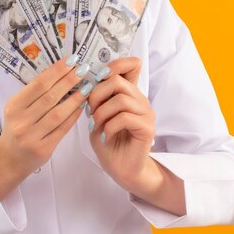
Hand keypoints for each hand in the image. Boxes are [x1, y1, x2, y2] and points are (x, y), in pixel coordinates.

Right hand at [0, 56, 86, 197]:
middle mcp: (21, 121)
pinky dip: (74, 116)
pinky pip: (62, 129)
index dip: (56, 71)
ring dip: (75, 98)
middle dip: (69, 81)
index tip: (71, 61)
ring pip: (58, 114)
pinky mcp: (43, 148)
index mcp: (14, 106)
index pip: (38, 84)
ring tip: (88, 87)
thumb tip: (59, 72)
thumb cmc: (17, 127)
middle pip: (50, 97)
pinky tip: (82, 105)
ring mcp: (32, 136)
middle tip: (83, 69)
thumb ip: (35, 94)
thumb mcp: (18, 108)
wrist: (10, 158)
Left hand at [86, 57, 185, 214]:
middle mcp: (140, 100)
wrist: (120, 169)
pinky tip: (106, 136)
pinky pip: (125, 118)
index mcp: (128, 93)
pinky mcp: (147, 128)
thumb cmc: (107, 141)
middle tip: (91, 113)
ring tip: (97, 126)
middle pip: (117, 81)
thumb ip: (96, 98)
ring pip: (120, 99)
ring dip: (101, 113)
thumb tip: (86, 82)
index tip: (98, 78)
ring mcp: (146, 113)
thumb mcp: (97, 115)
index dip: (115, 64)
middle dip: (96, 95)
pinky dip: (110, 127)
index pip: (131, 64)